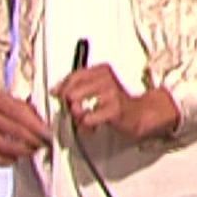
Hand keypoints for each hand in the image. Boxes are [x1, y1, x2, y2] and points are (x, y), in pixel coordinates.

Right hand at [0, 88, 49, 165]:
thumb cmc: (0, 104)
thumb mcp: (13, 100)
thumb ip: (28, 111)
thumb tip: (45, 128)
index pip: (17, 112)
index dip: (34, 125)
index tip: (47, 134)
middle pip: (10, 129)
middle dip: (31, 139)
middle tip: (43, 144)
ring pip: (2, 146)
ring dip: (21, 151)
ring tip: (32, 150)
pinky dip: (7, 161)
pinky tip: (16, 157)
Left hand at [54, 64, 180, 140]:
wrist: (140, 113)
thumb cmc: (116, 101)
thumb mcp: (98, 87)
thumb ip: (78, 86)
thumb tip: (56, 90)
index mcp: (101, 70)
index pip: (73, 76)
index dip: (62, 87)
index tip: (57, 94)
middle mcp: (105, 78)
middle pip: (71, 91)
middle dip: (69, 105)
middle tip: (77, 111)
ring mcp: (110, 93)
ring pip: (76, 104)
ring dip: (77, 116)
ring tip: (85, 119)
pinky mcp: (114, 109)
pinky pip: (88, 118)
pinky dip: (87, 125)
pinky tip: (93, 126)